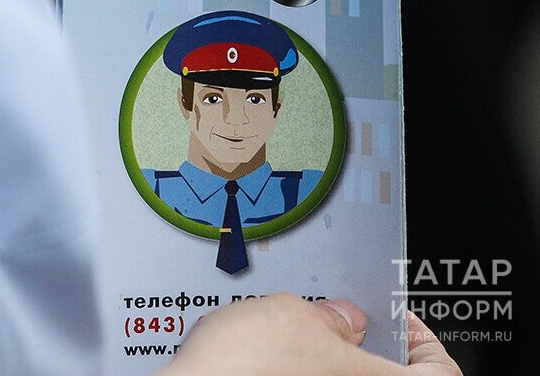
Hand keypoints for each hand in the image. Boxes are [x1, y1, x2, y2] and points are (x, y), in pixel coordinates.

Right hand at [160, 293, 460, 374]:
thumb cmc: (244, 368)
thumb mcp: (294, 315)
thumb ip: (331, 318)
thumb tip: (343, 321)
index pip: (440, 373)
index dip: (423, 342)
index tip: (395, 319)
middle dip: (358, 348)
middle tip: (336, 320)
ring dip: (318, 363)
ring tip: (288, 336)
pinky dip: (287, 373)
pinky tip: (262, 359)